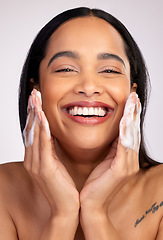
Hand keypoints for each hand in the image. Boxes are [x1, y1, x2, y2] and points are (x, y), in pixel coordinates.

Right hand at [23, 89, 79, 216]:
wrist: (66, 208)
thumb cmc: (63, 186)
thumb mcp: (56, 164)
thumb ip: (51, 150)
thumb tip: (53, 134)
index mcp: (35, 159)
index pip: (33, 132)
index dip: (34, 115)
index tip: (37, 100)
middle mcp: (32, 160)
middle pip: (31, 130)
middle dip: (32, 110)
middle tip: (34, 94)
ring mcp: (36, 164)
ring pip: (34, 134)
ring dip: (35, 115)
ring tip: (35, 99)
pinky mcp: (44, 169)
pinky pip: (42, 145)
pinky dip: (41, 130)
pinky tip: (42, 117)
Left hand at [80, 93, 140, 213]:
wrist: (91, 204)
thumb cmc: (95, 182)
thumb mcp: (105, 161)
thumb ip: (111, 148)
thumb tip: (112, 133)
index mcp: (126, 157)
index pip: (130, 132)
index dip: (131, 115)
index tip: (130, 99)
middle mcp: (131, 160)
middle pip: (134, 131)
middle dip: (134, 112)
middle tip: (134, 95)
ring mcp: (128, 165)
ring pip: (131, 136)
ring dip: (131, 117)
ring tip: (132, 101)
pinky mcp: (121, 170)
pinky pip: (124, 147)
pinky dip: (124, 132)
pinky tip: (124, 120)